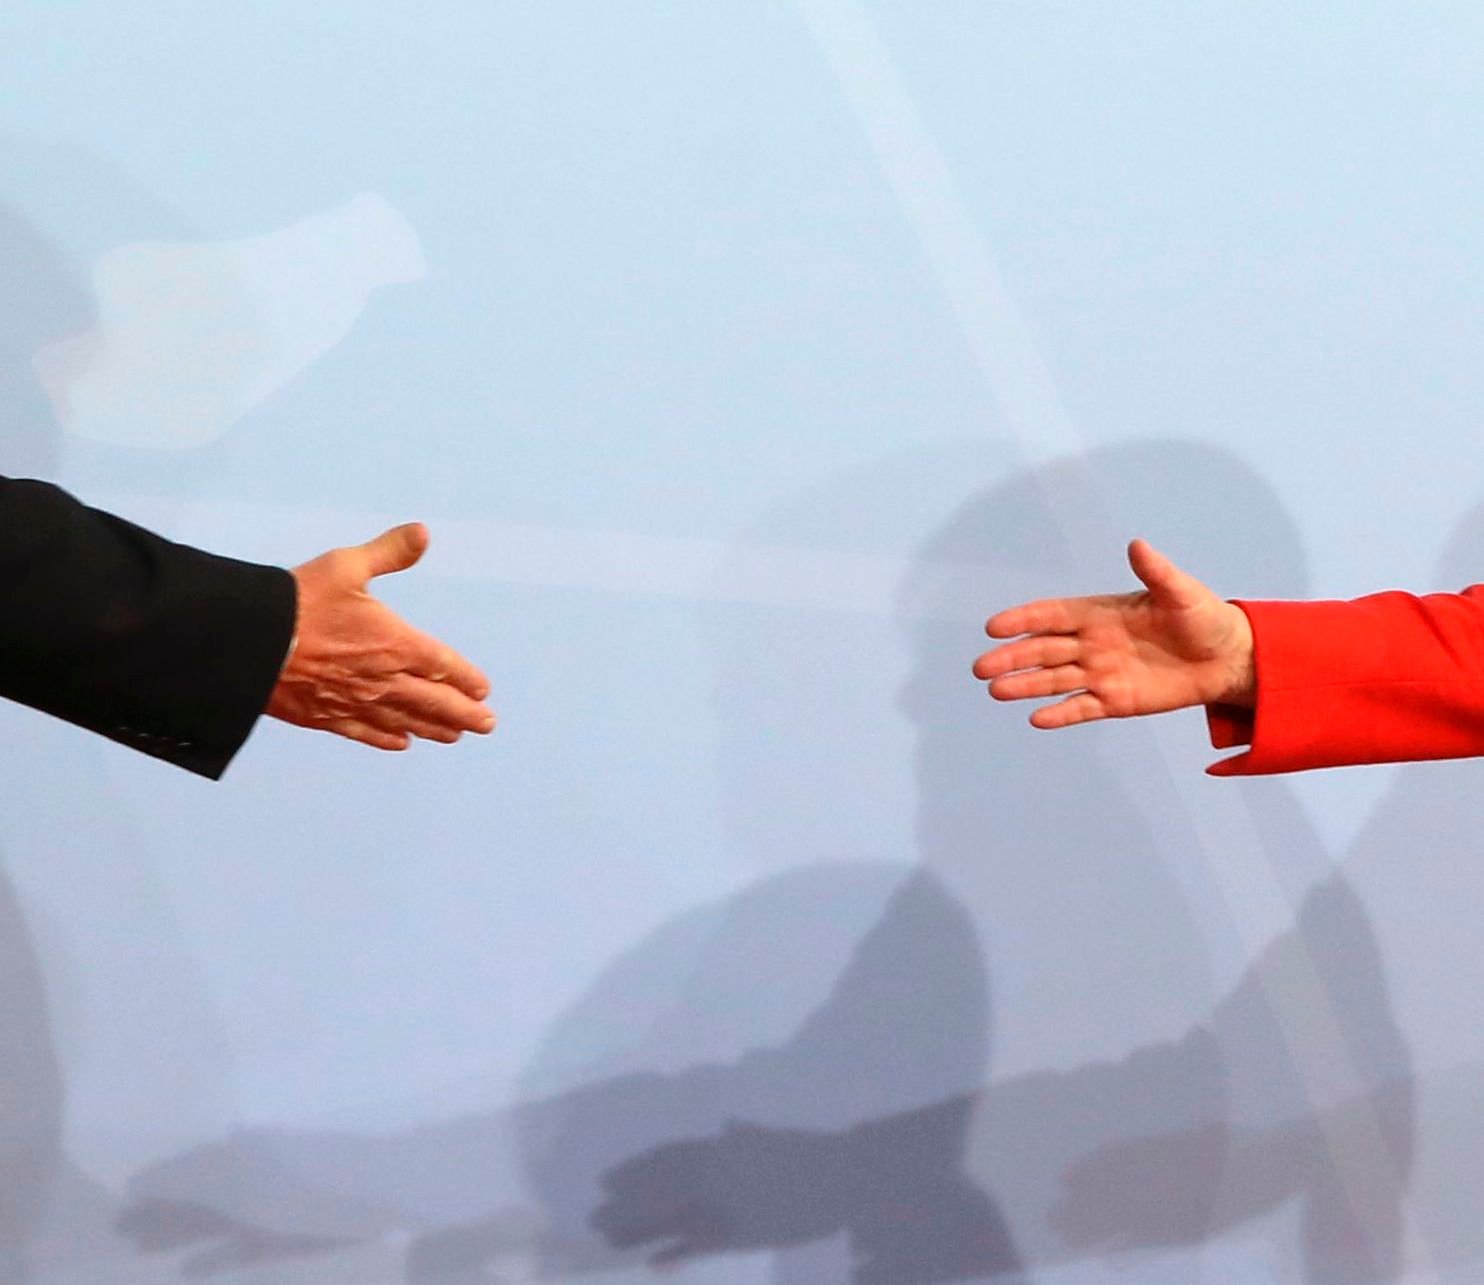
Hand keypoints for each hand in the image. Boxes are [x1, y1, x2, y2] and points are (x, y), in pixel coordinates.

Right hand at [266, 523, 494, 750]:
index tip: (483, 690)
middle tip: (486, 724)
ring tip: (455, 735)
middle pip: (433, 701)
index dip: (466, 678)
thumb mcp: (346, 566)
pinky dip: (386, 737)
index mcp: (393, 643)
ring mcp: (353, 701)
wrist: (245, 642)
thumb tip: (423, 533)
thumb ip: (388, 552)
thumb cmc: (297, 600)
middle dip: (463, 713)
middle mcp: (381, 679)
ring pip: (404, 721)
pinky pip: (365, 732)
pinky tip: (401, 742)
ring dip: (433, 728)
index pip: (443, 665)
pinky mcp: (324, 717)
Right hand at [972, 539, 1254, 728]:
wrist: (1227, 658)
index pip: (1052, 615)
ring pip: (1054, 680)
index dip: (1023, 619)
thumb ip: (1157, 572)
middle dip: (1012, 658)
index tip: (994, 627)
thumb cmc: (1204, 618)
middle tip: (981, 667)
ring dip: (1025, 685)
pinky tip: (1037, 719)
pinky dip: (1061, 714)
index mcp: (1100, 613)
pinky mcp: (1115, 700)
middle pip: (1043, 650)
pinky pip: (1082, 707)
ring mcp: (1101, 673)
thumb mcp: (1182, 592)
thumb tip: (1137, 545)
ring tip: (996, 691)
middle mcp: (1092, 643)